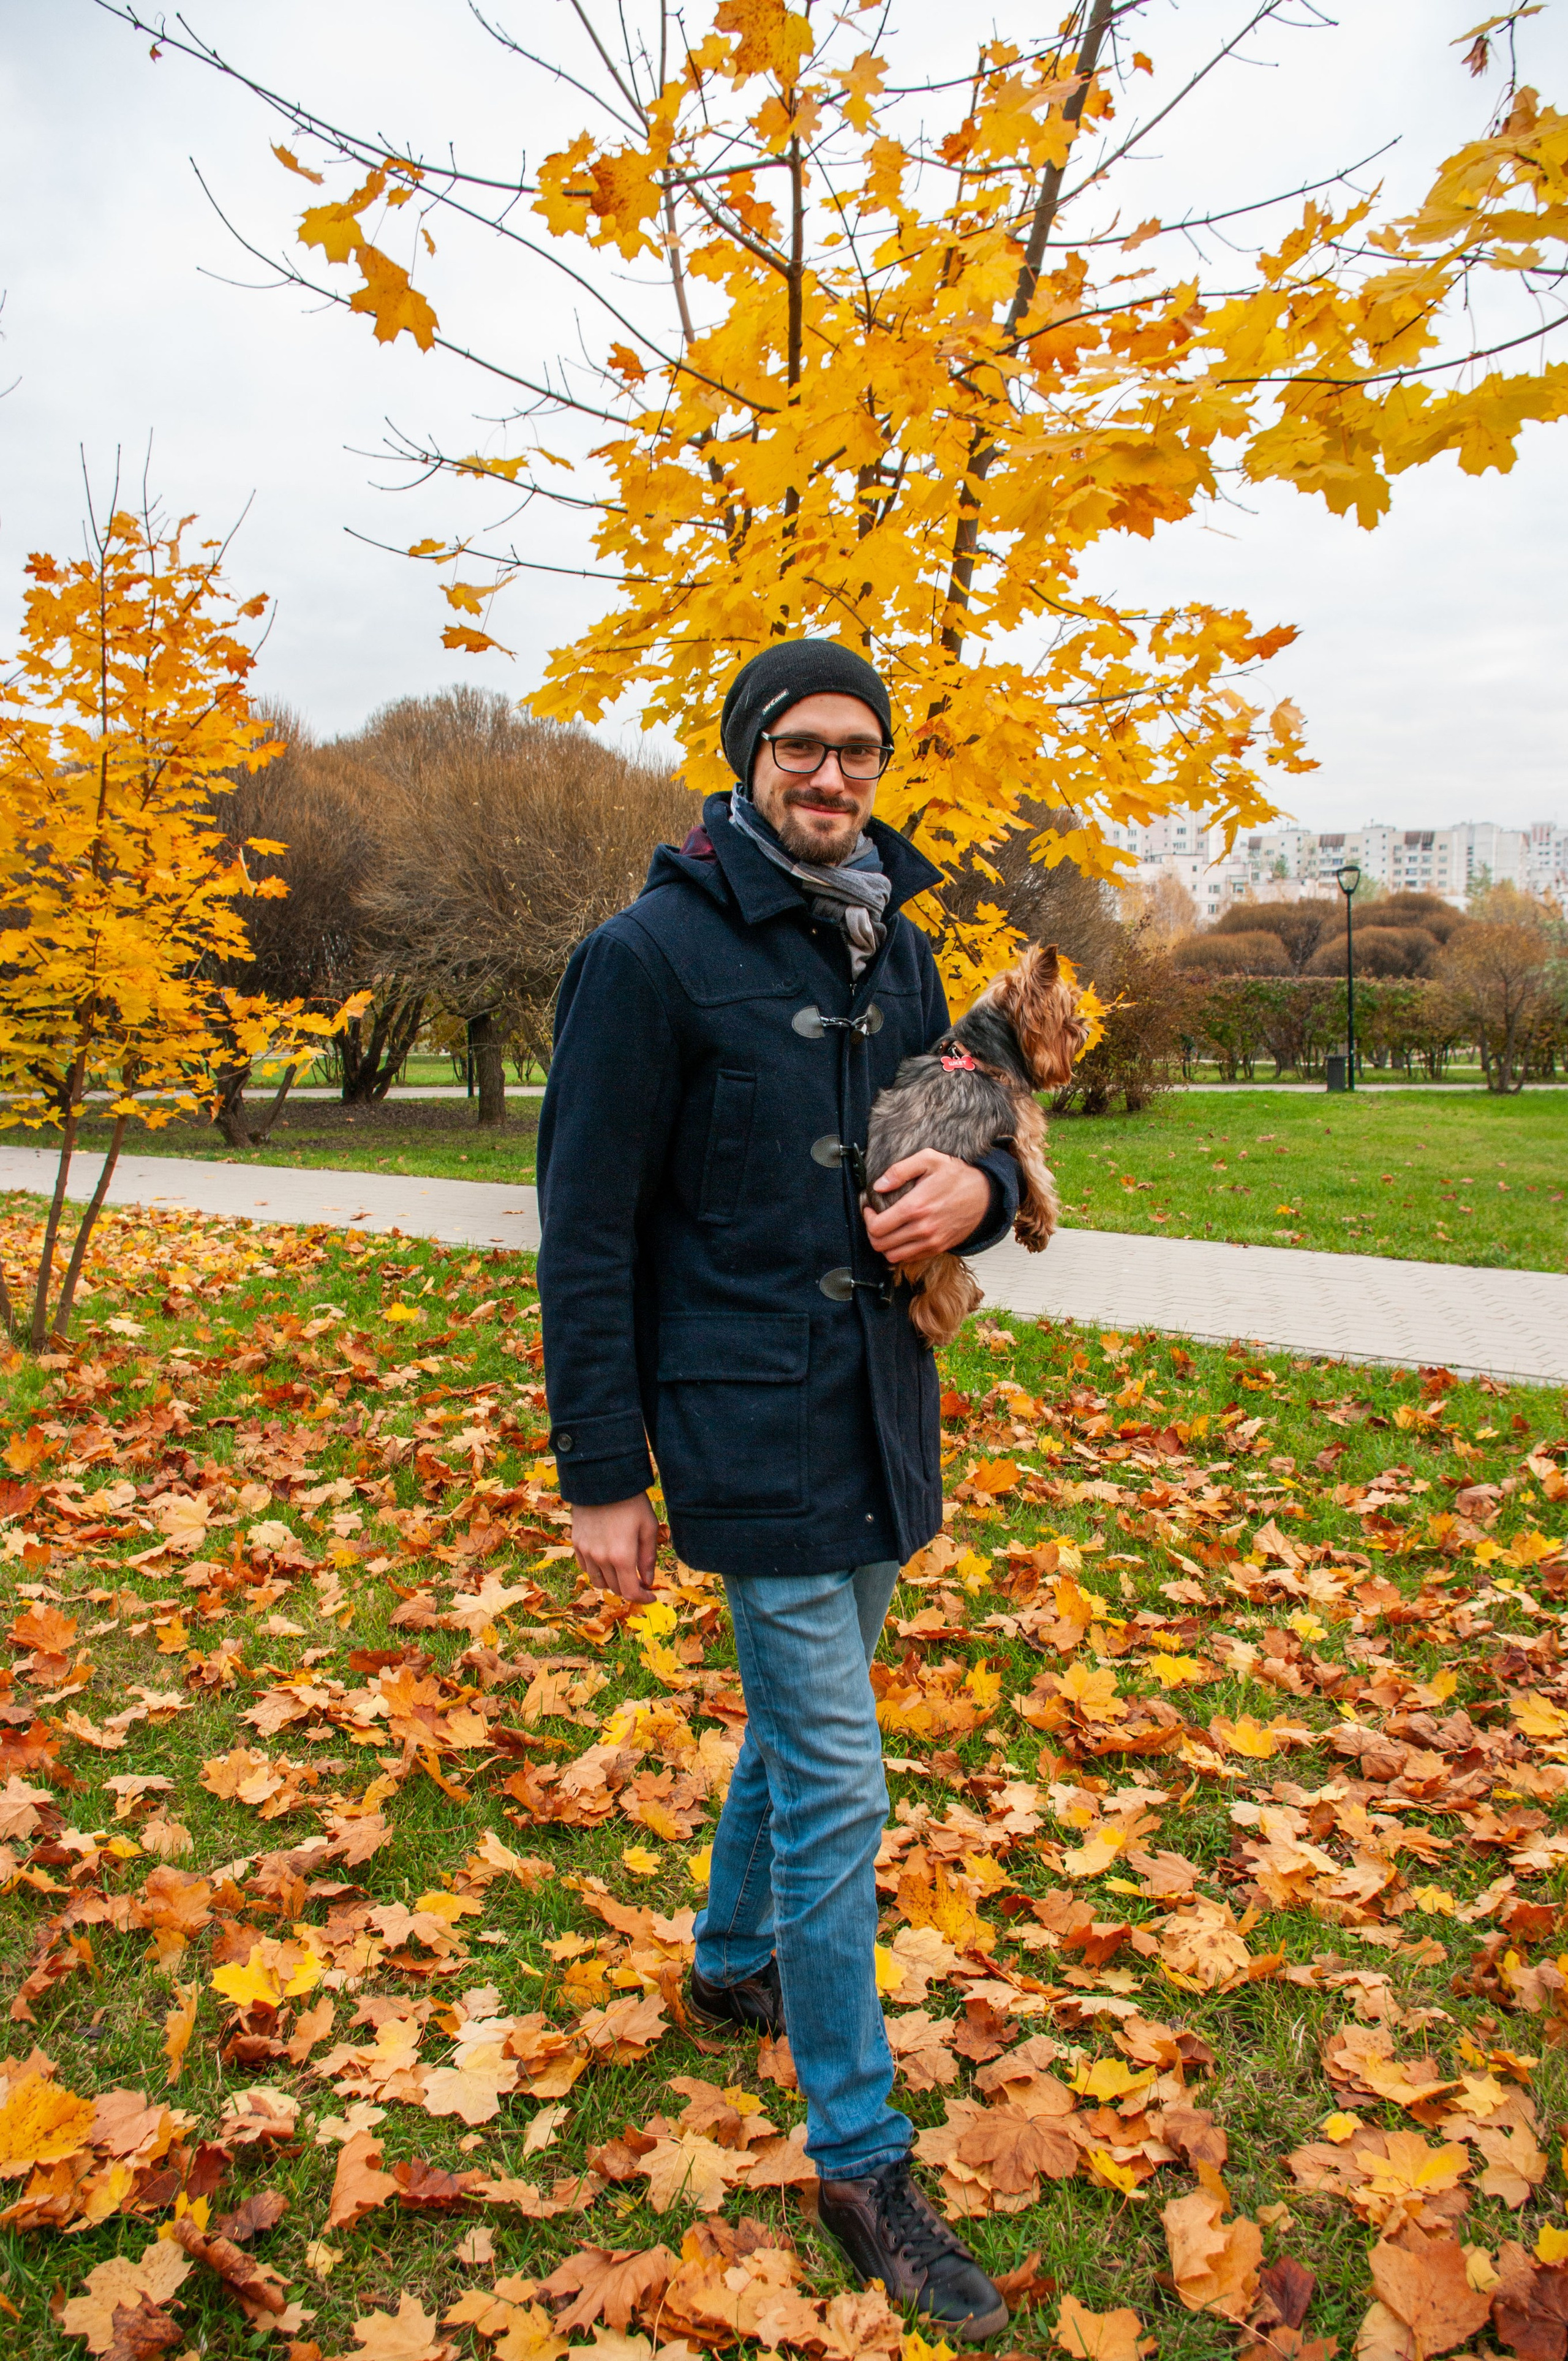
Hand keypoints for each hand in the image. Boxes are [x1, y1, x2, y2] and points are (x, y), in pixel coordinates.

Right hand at [572, 1492, 660, 1602]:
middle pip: (615, 1588)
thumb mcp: (648, 1527)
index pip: (631, 1592)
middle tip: (640, 1581)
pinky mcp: (577, 1544)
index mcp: (622, 1556)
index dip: (642, 1599)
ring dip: (613, 1582)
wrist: (602, 1479)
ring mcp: (586, 1552)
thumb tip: (647, 1581)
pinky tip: (607, 1560)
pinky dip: (598, 1571)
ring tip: (623, 1571)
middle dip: (630, 1589)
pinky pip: (586, 1568)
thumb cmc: (631, 1501)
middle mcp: (601, 1558)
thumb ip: (648, 1558)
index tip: (651, 1597)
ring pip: (599, 1581)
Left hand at [863, 1149, 992, 1266]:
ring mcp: (931, 1242)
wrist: (986, 1195)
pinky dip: (900, 1250)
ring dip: (884, 1244)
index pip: (877, 1227)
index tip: (870, 1209)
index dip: (867, 1218)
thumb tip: (879, 1185)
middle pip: (880, 1244)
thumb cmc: (957, 1176)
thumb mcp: (929, 1159)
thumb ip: (900, 1170)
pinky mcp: (938, 1248)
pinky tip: (901, 1235)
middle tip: (875, 1219)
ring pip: (892, 1256)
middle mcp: (922, 1228)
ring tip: (887, 1229)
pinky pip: (909, 1258)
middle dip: (871, 1232)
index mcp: (916, 1206)